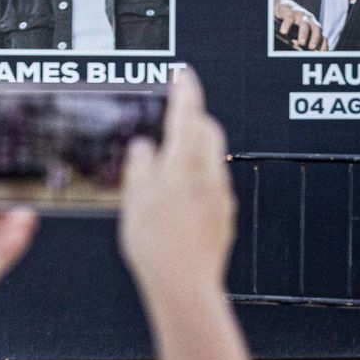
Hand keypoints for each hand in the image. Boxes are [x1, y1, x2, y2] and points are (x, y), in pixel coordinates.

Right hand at [119, 68, 235, 294]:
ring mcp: (221, 194)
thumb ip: (140, 167)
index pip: (187, 112)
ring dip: (196, 151)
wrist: (185, 286)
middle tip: (177, 118)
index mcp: (183, 163)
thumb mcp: (135, 201)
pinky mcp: (224, 215)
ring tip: (170, 169)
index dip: (184, 89)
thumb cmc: (157, 247)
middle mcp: (209, 174)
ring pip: (213, 158)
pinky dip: (200, 179)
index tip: (183, 74)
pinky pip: (214, 185)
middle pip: (208, 130)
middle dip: (195, 118)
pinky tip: (181, 200)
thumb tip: (144, 148)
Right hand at [272, 0, 327, 50]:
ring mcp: (301, 16)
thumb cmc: (293, 24)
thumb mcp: (298, 35)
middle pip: (316, 29)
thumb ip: (300, 43)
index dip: (323, 46)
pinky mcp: (291, 12)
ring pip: (305, 24)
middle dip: (315, 39)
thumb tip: (299, 50)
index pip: (322, 38)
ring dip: (303, 33)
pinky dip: (287, 25)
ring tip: (301, 42)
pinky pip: (289, 18)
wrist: (284, 7)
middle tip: (312, 48)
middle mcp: (310, 22)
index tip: (322, 54)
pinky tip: (283, 32)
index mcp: (314, 29)